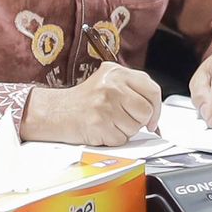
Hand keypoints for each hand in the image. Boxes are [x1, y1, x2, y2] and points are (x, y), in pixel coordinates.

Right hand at [18, 62, 162, 145]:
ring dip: (124, 131)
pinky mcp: (100, 123)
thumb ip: (133, 91)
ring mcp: (105, 104)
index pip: (152, 90)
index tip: (151, 118)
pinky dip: (113, 139)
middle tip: (122, 118)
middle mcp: (112, 85)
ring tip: (107, 121)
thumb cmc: (83, 101)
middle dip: (138, 121)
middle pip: (146, 111)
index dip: (156, 108)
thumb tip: (156, 115)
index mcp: (116, 72)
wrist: (55, 111)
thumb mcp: (108, 82)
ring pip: (135, 127)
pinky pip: (121, 139)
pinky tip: (101, 129)